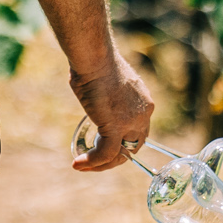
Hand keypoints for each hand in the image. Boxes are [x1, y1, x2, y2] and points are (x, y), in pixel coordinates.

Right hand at [70, 51, 155, 171]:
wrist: (94, 58)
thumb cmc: (95, 61)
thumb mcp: (108, 80)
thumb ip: (108, 93)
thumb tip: (93, 92)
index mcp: (144, 102)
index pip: (139, 130)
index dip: (124, 141)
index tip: (104, 142)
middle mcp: (143, 113)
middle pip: (134, 145)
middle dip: (115, 156)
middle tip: (95, 159)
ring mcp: (131, 122)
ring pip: (121, 155)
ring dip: (102, 164)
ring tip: (83, 164)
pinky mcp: (115, 127)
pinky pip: (106, 153)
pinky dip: (92, 161)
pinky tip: (78, 163)